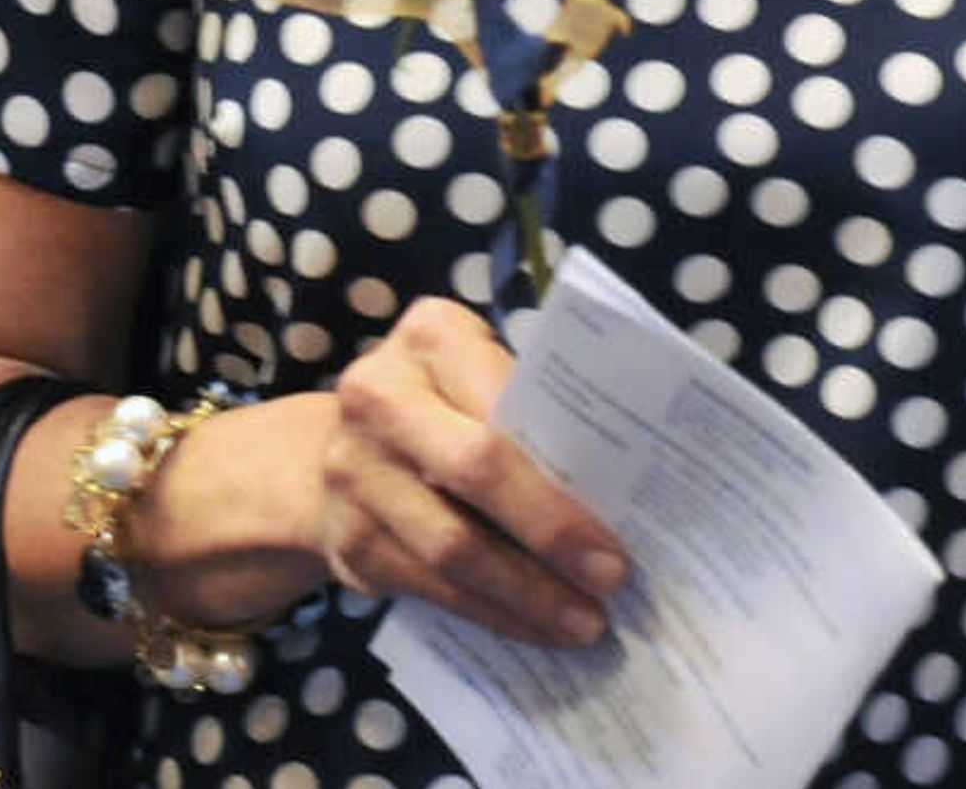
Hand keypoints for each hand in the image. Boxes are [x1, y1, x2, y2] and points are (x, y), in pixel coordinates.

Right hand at [315, 298, 626, 646]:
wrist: (340, 445)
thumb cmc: (447, 404)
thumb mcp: (482, 374)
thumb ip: (533, 411)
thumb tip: (624, 495)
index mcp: (431, 338)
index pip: (504, 403)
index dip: (558, 469)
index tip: (617, 527)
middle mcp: (380, 397)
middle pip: (474, 471)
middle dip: (551, 532)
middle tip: (611, 579)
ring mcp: (355, 472)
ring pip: (452, 547)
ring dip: (527, 594)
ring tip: (585, 621)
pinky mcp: (349, 540)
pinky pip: (431, 588)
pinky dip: (492, 614)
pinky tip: (536, 628)